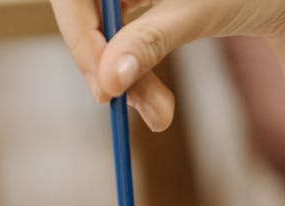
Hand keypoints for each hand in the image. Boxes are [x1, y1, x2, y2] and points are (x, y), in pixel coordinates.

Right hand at [51, 0, 284, 130]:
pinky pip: (121, 43)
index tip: (103, 84)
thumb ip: (152, 39)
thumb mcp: (203, 9)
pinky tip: (156, 102)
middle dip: (105, 65)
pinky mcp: (140, 4)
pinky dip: (136, 75)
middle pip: (85, 13)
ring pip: (104, 35)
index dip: (81, 36)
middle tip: (123, 109)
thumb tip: (109, 80)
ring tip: (160, 116)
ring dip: (126, 80)